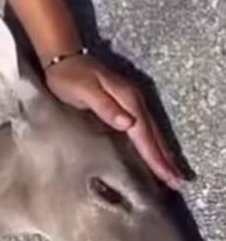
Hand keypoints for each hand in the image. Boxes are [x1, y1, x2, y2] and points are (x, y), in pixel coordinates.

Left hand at [45, 53, 183, 188]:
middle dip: (163, 158)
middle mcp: (134, 102)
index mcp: (127, 100)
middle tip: (175, 182)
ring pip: (150, 132)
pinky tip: (151, 153)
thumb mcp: (85, 91)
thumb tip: (129, 123)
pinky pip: (141, 129)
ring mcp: (130, 103)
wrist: (64, 58)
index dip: (154, 155)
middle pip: (152, 134)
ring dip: (160, 152)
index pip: (144, 133)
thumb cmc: (70, 77)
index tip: (166, 175)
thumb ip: (105, 107)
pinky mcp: (123, 106)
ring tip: (169, 172)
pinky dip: (149, 143)